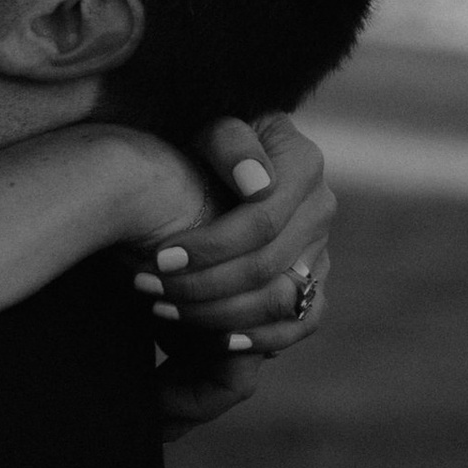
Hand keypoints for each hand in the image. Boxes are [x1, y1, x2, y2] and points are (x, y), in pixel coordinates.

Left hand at [139, 109, 334, 393]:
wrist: (219, 163)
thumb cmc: (206, 141)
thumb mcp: (211, 126)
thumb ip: (230, 144)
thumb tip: (257, 185)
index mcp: (304, 164)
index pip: (261, 221)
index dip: (210, 246)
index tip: (159, 258)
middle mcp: (321, 208)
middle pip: (265, 266)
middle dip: (200, 284)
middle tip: (145, 289)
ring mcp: (321, 248)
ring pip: (279, 300)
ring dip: (217, 314)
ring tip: (163, 310)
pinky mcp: (315, 282)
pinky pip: (300, 323)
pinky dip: (261, 338)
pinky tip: (217, 342)